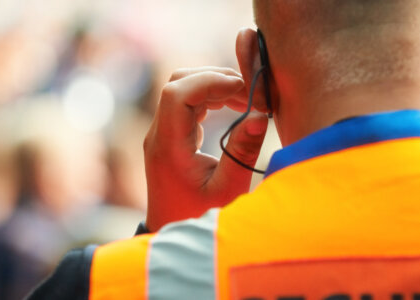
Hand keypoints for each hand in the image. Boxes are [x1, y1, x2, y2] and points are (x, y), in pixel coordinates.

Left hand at [143, 67, 268, 231]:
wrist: (173, 234)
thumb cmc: (200, 217)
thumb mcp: (227, 190)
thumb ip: (242, 152)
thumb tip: (260, 117)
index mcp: (168, 145)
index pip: (178, 92)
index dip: (210, 81)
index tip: (244, 90)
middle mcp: (159, 134)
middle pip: (178, 82)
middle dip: (216, 79)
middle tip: (251, 93)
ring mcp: (163, 133)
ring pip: (183, 88)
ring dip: (215, 86)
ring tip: (249, 100)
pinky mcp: (172, 135)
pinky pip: (188, 102)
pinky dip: (212, 98)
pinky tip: (236, 108)